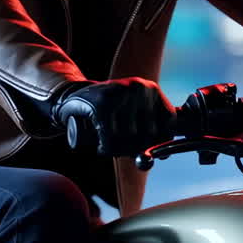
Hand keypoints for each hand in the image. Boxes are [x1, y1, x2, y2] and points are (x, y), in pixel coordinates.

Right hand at [51, 77, 175, 156]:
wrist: (74, 96)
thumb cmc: (108, 110)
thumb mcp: (134, 113)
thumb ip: (151, 131)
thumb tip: (164, 155)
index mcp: (152, 90)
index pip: (169, 125)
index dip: (158, 143)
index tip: (144, 149)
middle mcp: (140, 88)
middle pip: (149, 135)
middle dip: (133, 149)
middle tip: (120, 148)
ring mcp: (122, 94)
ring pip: (129, 139)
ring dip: (118, 150)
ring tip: (109, 144)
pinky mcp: (103, 105)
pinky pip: (111, 139)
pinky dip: (106, 149)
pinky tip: (101, 146)